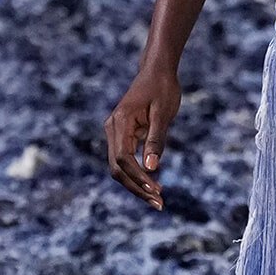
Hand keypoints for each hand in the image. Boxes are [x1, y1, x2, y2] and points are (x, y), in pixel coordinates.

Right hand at [104, 66, 180, 210]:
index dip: (137, 176)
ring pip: (119, 166)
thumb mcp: (163, 113)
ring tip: (157, 199)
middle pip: (117, 167)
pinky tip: (152, 185)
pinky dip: (137, 174)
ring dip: (136, 184)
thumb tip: (151, 167)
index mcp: (119, 122)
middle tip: (159, 203)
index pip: (122, 157)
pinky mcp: (122, 135)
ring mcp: (114, 132)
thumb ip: (156, 139)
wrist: (157, 71)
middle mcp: (112, 128)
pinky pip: (125, 160)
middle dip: (136, 187)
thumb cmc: (163, 88)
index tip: (155, 189)